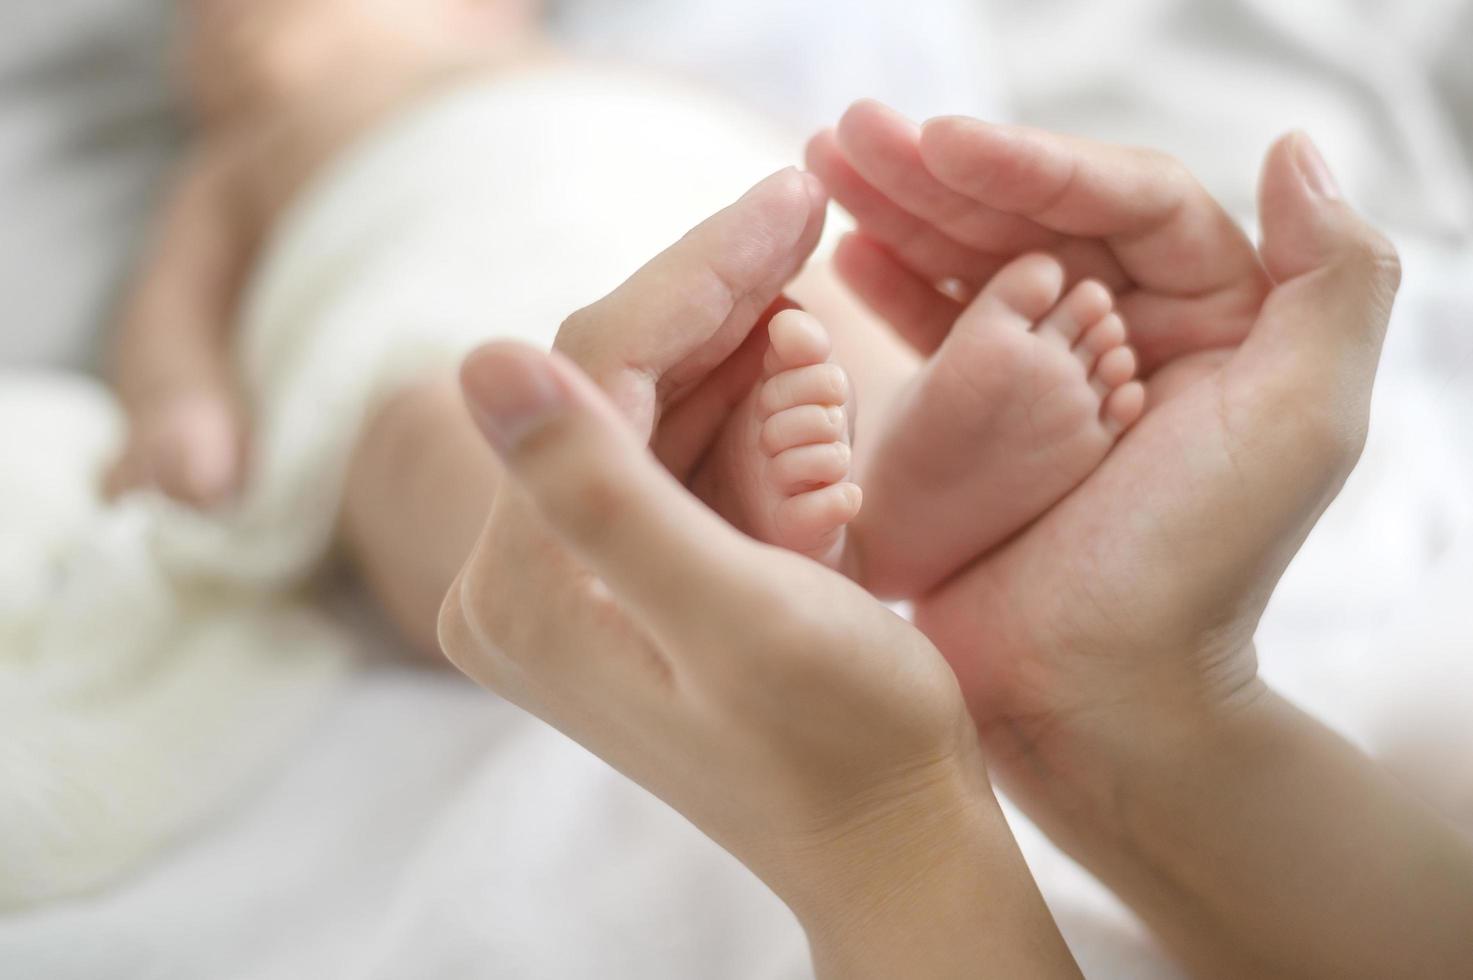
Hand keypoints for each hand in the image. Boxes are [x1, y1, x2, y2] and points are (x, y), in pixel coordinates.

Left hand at [436, 174, 1080, 978]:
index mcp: (526, 592)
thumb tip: (481, 359)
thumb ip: (599, 492)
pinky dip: (730, 398)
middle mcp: (520, 585)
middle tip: (805, 210)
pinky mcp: (620, 579)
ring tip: (805, 277)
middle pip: (609, 381)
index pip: (594, 375)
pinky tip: (787, 356)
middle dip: (714, 297)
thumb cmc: (843, 742)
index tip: (791, 199)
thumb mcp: (732, 612)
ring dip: (727, 340)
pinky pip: (666, 452)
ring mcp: (568, 582)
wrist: (888, 838)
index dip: (695, 277)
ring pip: (642, 406)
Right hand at [813, 101, 1396, 789]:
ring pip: (976, 263)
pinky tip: (843, 251)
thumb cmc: (1193, 571)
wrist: (1097, 698)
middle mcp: (1132, 334)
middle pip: (1032, 219)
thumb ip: (1335, 280)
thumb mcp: (1301, 422)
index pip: (1118, 200)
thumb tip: (1293, 149)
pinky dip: (890, 285)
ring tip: (823, 166)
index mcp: (1212, 317)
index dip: (1027, 161)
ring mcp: (1050, 375)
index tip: (939, 143)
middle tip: (848, 134)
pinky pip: (938, 330)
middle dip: (938, 173)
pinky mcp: (984, 421)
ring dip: (898, 210)